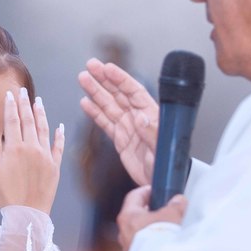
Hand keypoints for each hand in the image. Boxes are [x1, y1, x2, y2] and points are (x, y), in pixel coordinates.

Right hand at [0, 88, 63, 213]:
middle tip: (23, 91)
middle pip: (28, 120)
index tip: (10, 94)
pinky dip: (59, 135)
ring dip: (41, 113)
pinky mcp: (55, 166)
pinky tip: (60, 126)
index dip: (10, 106)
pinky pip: (58, 146)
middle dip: (25, 103)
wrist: (27, 214)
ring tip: (38, 101)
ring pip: (44, 129)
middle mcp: (31, 148)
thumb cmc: (5, 195)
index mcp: (14, 148)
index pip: (12, 120)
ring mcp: (45, 156)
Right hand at [78, 58, 158, 185]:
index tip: (107, 68)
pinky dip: (95, 113)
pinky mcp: (120, 140)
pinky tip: (85, 103)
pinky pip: (105, 123)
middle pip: (118, 93)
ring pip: (109, 105)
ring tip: (83, 78)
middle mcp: (138, 118)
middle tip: (90, 66)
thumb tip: (140, 117)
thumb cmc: (167, 165)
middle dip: (104, 79)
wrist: (161, 184)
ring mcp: (128, 128)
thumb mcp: (162, 150)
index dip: (120, 78)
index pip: (133, 91)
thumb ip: (151, 133)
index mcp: (151, 115)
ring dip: (96, 92)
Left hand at [117, 185, 186, 250]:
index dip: (145, 191)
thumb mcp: (172, 215)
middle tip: (164, 210)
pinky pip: (142, 246)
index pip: (133, 197)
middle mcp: (123, 231)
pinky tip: (164, 244)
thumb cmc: (161, 237)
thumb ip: (175, 205)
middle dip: (149, 212)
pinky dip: (151, 242)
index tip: (156, 190)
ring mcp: (127, 247)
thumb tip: (178, 200)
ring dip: (150, 229)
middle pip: (135, 215)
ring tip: (166, 228)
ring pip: (138, 232)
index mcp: (127, 216)